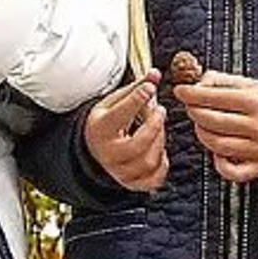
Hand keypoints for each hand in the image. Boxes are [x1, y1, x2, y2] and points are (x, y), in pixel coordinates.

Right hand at [83, 74, 167, 192]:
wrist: (95, 149)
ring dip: (159, 142)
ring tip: (158, 130)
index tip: (150, 87)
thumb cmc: (107, 123)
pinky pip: (155, 178)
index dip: (138, 99)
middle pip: (138, 143)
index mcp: (100, 130)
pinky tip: (157, 150)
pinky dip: (162, 163)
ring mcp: (120, 172)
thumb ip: (135, 88)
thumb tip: (154, 74)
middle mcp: (108, 154)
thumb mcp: (114, 102)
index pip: (121, 114)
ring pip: (149, 161)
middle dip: (154, 125)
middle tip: (159, 111)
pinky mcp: (133, 183)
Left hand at [178, 71, 257, 183]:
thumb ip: (219, 81)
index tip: (180, 91)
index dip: (192, 94)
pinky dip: (219, 163)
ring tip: (202, 125)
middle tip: (191, 107)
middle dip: (195, 113)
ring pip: (217, 145)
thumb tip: (195, 85)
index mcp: (257, 101)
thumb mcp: (245, 83)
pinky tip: (217, 151)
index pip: (215, 97)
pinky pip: (231, 171)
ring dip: (202, 134)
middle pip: (212, 122)